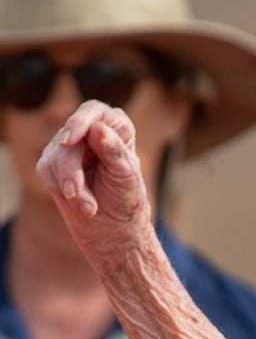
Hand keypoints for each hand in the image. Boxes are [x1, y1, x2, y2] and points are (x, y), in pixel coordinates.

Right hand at [36, 100, 153, 255]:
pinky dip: (61, 190)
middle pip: (70, 138)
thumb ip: (113, 151)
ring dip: (71, 186)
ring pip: (55, 156)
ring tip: (89, 207)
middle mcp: (90, 132)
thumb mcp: (126, 175)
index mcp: (116, 127)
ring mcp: (68, 147)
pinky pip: (46, 171)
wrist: (113, 227)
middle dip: (72, 170)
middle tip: (76, 193)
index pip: (94, 111)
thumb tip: (98, 128)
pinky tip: (81, 205)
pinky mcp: (51, 164)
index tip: (70, 138)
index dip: (81, 121)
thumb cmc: (126, 198)